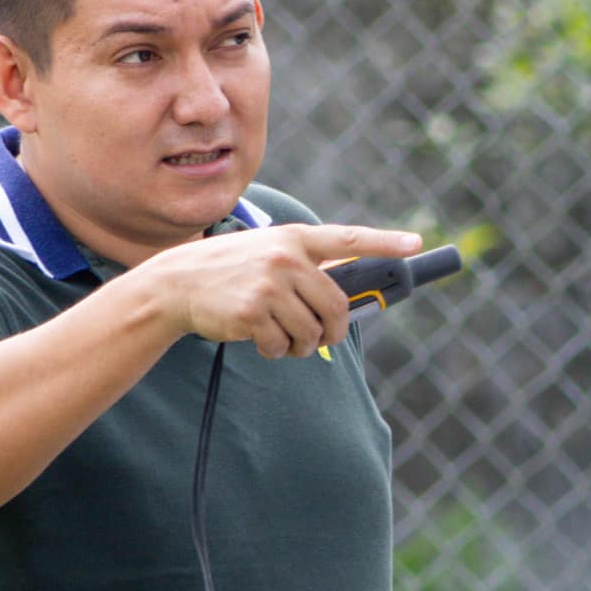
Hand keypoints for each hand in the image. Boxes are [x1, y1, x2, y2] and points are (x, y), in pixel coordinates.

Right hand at [132, 223, 420, 357]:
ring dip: (300, 345)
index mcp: (294, 240)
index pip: (349, 239)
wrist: (176, 283)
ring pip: (311, 332)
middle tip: (319, 338)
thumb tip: (344, 305)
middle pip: (336, 307)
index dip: (385, 244)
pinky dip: (274, 351)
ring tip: (277, 335)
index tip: (414, 245)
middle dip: (332, 331)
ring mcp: (269, 284)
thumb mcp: (267, 255)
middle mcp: (286, 258)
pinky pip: (281, 346)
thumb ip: (304, 269)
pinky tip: (255, 337)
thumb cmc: (229, 272)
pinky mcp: (252, 311)